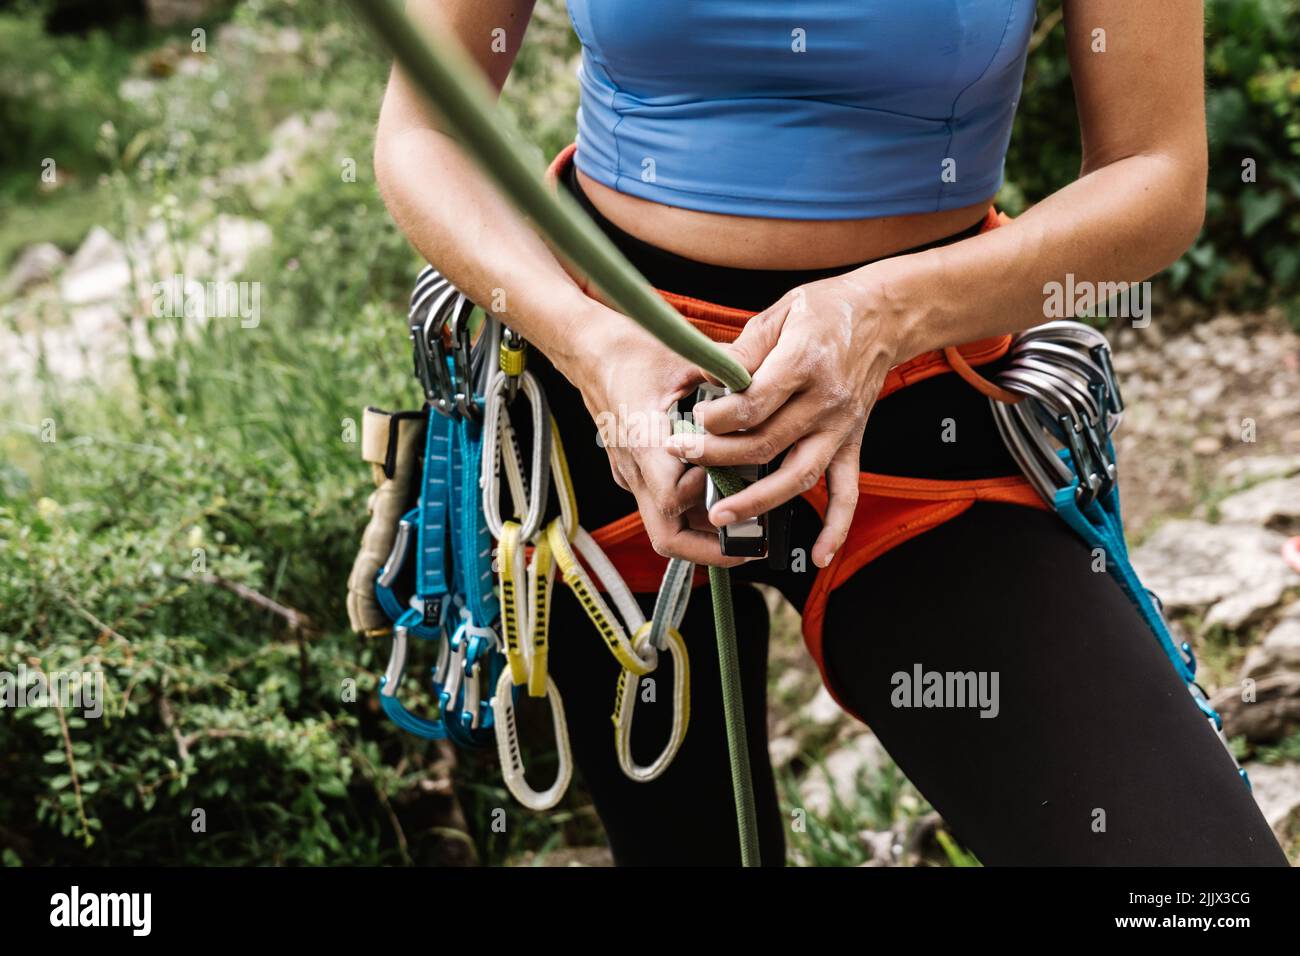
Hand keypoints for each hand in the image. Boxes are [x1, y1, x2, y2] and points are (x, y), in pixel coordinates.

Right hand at [553, 301, 748, 566]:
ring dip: (705, 532)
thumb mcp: (684, 358)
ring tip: (747, 521)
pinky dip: (693, 508)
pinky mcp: (633, 471)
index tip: (736, 475)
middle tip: (752, 544)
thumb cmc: (630, 351)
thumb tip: (767, 381)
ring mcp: (631, 475)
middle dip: (710, 550)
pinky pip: (663, 505)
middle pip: (666, 537)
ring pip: (666, 527)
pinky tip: (723, 490)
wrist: (586, 348)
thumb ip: (727, 373)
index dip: (708, 496)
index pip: (673, 499)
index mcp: (643, 444)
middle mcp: (634, 469)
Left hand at [665, 267, 908, 568]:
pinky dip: (836, 528)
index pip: (756, 403)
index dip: (719, 418)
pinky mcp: (851, 444)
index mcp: (804, 363)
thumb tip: (710, 380)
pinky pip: (847, 492)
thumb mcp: (780, 313)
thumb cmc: (824, 310)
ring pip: (799, 475)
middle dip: (719, 456)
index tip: (693, 422)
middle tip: (683, 458)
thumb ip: (744, 350)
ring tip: (720, 516)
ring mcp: (841, 429)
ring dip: (759, 500)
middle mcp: (826, 402)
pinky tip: (817, 556)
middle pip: (768, 443)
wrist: (884, 316)